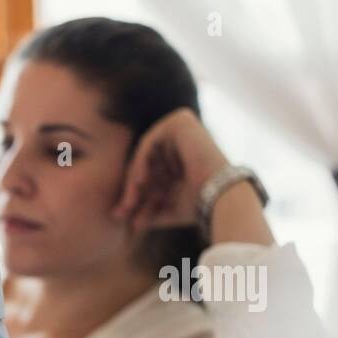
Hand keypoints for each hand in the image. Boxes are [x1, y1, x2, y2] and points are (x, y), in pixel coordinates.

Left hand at [111, 107, 229, 232]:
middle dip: (131, 191)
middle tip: (121, 213)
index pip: (148, 173)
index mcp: (181, 157)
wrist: (219, 195)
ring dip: (133, 182)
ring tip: (130, 203)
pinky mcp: (179, 121)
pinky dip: (140, 164)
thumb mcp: (164, 207)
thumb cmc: (196, 205)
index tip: (122, 216)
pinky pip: (148, 143)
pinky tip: (138, 183)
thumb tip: (117, 215)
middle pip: (144, 165)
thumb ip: (142, 208)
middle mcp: (181, 140)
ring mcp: (181, 127)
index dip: (134, 195)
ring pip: (143, 156)